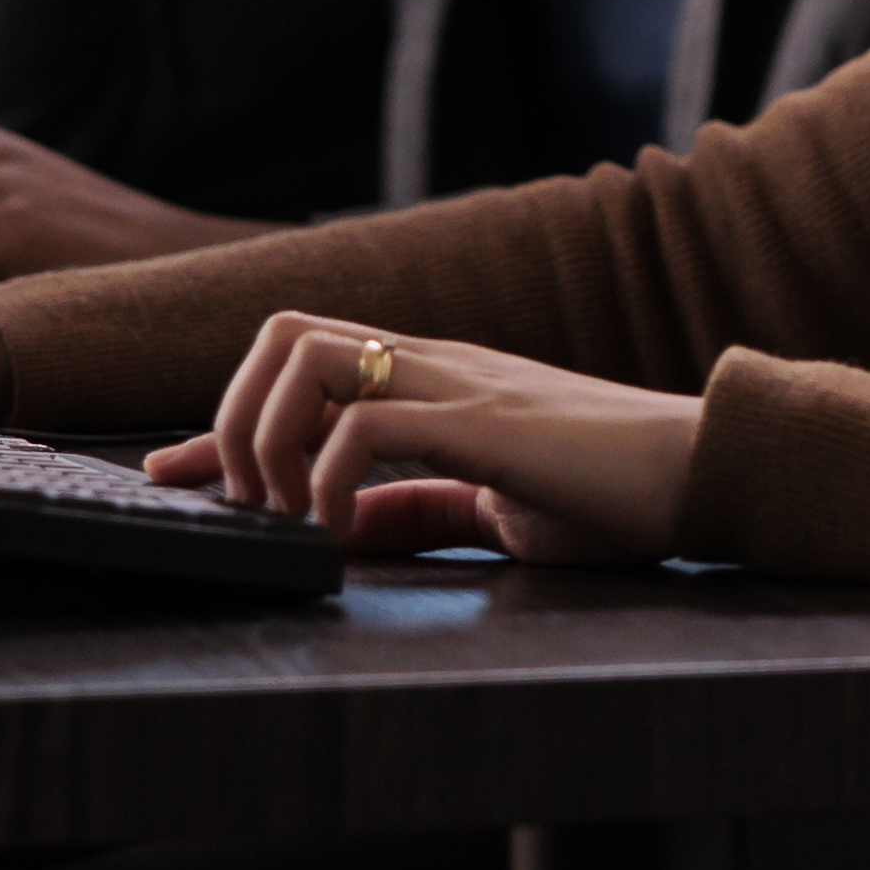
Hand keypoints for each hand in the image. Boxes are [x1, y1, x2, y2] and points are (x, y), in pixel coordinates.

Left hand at [148, 313, 698, 564]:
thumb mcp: (490, 508)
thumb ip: (413, 511)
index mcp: (432, 376)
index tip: (170, 477)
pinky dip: (326, 478)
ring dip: (267, 438)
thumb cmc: (608, 495)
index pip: (298, 366)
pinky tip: (336, 532)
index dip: (219, 425)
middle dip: (230, 418)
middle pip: (283, 333)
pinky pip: (369, 422)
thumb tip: (332, 536)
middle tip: (241, 503)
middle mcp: (433, 361)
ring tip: (284, 515)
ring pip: (308, 355)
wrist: (699, 474)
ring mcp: (458, 380)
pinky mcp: (486, 418)